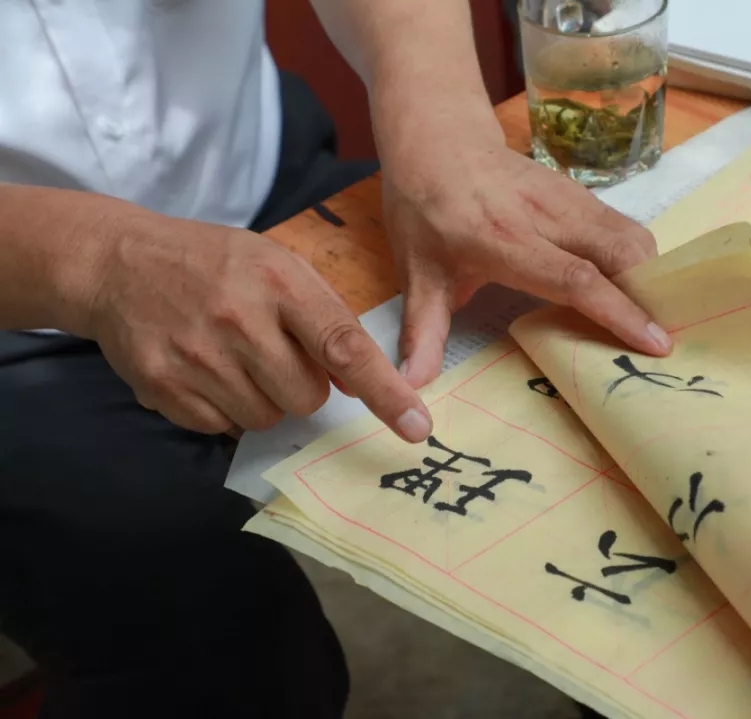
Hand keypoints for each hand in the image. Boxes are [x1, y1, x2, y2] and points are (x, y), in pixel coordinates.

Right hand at [84, 211, 432, 441]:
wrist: (119, 262)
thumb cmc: (216, 264)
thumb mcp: (276, 264)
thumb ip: (322, 316)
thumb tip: (357, 382)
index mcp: (280, 283)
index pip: (345, 348)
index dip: (385, 393)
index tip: (417, 426)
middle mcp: (240, 319)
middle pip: (307, 398)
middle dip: (302, 386)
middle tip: (274, 354)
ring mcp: (198, 356)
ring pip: (266, 418)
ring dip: (262, 399)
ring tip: (235, 358)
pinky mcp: (163, 386)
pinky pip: (222, 428)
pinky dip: (223, 409)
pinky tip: (205, 370)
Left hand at [380, 133, 673, 387]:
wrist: (437, 137)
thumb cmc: (425, 209)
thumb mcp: (417, 273)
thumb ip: (423, 331)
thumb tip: (410, 385)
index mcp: (504, 241)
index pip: (576, 279)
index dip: (618, 312)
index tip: (654, 342)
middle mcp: (546, 216)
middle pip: (623, 252)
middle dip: (652, 294)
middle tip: (664, 338)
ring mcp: (569, 198)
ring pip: (632, 235)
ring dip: (650, 276)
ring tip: (654, 317)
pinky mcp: (579, 192)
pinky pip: (623, 226)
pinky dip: (639, 258)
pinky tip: (634, 287)